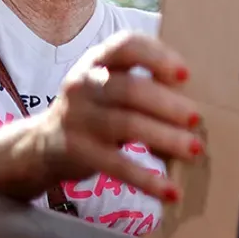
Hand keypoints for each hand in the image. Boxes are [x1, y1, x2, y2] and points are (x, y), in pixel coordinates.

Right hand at [23, 31, 202, 200]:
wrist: (42, 146)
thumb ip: (143, 87)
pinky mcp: (78, 152)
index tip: (185, 74)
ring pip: (126, 124)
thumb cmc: (94, 111)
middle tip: (196, 118)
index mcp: (97, 62)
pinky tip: (171, 191)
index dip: (156, 57)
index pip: (126, 46)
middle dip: (168, 103)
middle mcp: (84, 85)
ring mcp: (77, 118)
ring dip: (165, 137)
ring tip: (194, 149)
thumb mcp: (110, 88)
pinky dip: (148, 179)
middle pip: (130, 89)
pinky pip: (117, 165)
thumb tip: (194, 104)